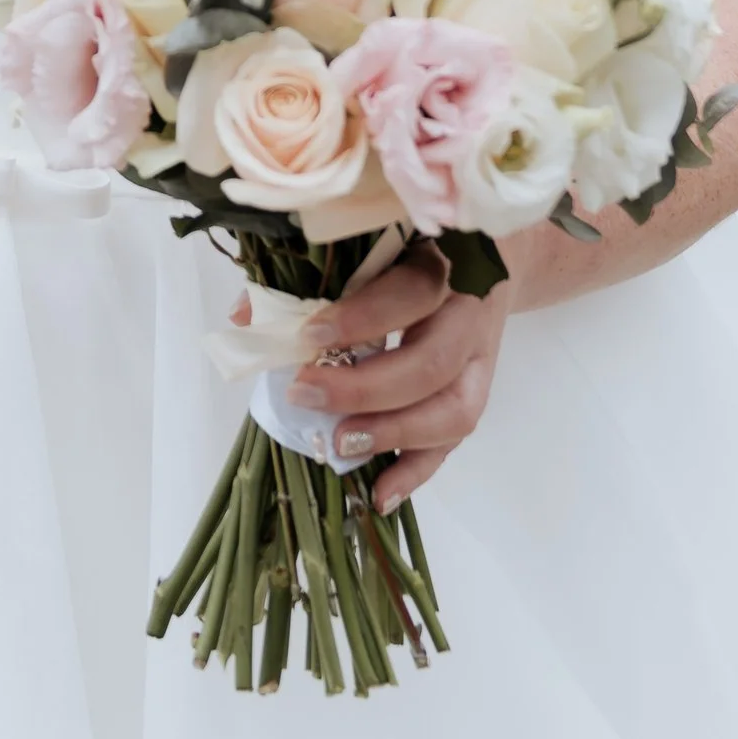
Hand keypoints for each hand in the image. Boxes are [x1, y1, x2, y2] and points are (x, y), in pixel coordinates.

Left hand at [285, 246, 513, 514]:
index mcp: (443, 261)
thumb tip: (244, 318)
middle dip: (366, 388)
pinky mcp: (478, 394)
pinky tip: (379, 495)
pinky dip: (416, 471)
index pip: (410, 292)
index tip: (308, 338)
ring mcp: (481, 359)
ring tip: (340, 445)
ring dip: (394, 434)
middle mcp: (470, 313)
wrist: (493, 253)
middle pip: (432, 362)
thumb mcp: (374, 243)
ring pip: (455, 409)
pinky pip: (454, 441)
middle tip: (307, 395)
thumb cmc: (414, 245)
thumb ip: (310, 276)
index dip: (362, 318)